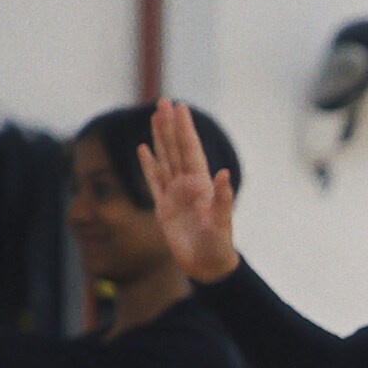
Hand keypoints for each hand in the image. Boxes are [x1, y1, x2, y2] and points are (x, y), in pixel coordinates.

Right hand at [138, 98, 240, 282]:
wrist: (208, 266)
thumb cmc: (218, 246)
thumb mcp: (222, 223)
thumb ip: (222, 198)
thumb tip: (224, 173)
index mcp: (201, 184)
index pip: (190, 150)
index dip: (184, 128)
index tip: (180, 107)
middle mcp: (187, 185)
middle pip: (176, 148)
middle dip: (170, 125)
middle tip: (164, 101)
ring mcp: (175, 195)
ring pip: (164, 159)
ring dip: (160, 138)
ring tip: (155, 116)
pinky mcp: (164, 208)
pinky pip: (153, 181)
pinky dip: (148, 164)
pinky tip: (144, 149)